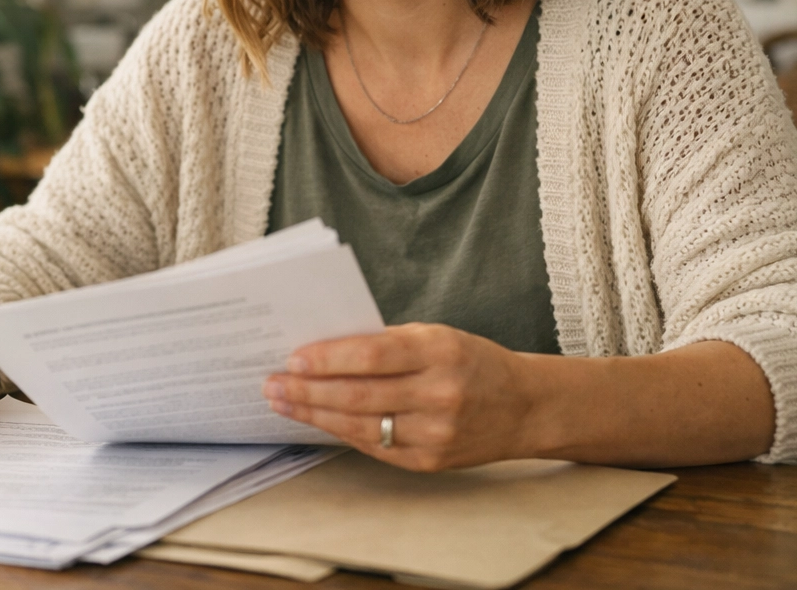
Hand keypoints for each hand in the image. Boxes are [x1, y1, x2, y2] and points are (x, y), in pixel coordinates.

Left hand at [262, 323, 536, 471]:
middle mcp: (440, 394)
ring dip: (315, 414)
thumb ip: (387, 343)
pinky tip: (317, 420)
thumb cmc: (470, 361)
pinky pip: (374, 447)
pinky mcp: (430, 462)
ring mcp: (436, 433)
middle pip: (360, 395)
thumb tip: (323, 348)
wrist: (524, 406)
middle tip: (272, 384)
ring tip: (283, 402)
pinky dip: (340, 432)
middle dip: (308, 390)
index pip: (373, 356)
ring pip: (361, 425)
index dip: (329, 358)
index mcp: (441, 352)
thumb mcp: (436, 336)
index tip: (293, 357)